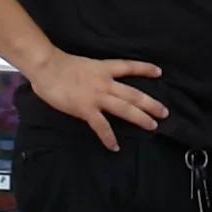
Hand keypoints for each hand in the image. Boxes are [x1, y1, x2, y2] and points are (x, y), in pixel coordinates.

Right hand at [25, 49, 166, 151]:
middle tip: (164, 112)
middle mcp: (105, 82)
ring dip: (140, 118)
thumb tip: (93, 81)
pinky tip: (115, 146)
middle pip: (134, 94)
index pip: (129, 67)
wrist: (47, 67)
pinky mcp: (86, 109)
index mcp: (103, 68)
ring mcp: (97, 96)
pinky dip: (109, 137)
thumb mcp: (82, 64)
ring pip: (125, 108)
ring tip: (152, 126)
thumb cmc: (58, 64)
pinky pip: (102, 126)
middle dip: (151, 103)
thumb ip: (91, 73)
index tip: (159, 72)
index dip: (144, 69)